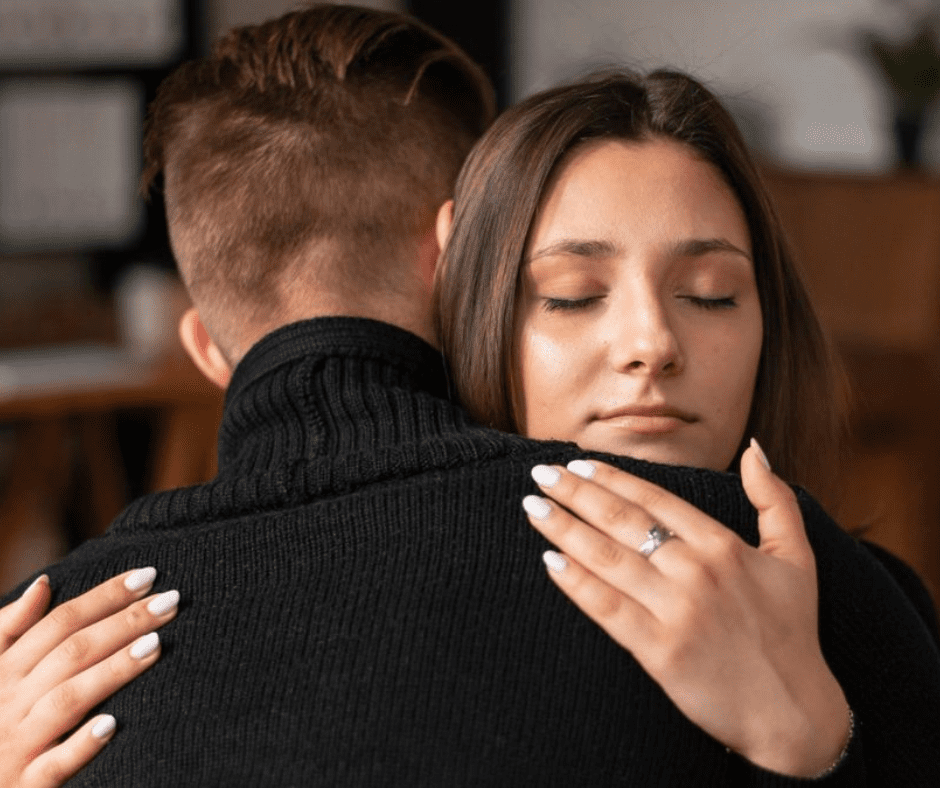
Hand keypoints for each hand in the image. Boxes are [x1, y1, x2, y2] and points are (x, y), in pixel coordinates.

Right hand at [0, 568, 178, 786]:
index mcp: (3, 671)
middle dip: (124, 622)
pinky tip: (113, 723)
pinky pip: (55, 765)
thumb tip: (44, 583)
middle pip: (72, 653)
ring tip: (156, 645)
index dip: (103, 596)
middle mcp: (9, 703)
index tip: (148, 575)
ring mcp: (18, 745)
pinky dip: (82, 744)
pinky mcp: (28, 784)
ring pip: (68, 700)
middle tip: (171, 600)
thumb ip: (10, 629)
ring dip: (111, 671)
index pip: (59, 622)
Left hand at [523, 441, 850, 776]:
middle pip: (623, 521)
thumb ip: (775, 500)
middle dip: (575, 493)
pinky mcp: (660, 651)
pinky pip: (607, 608)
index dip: (612, 479)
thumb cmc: (791, 631)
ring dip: (564, 529)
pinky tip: (549, 561)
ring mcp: (677, 611)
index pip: (654, 499)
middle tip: (540, 473)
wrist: (792, 712)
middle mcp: (697, 572)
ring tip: (532, 507)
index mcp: (723, 546)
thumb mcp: (797, 558)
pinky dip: (575, 582)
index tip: (578, 464)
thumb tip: (754, 449)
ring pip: (608, 558)